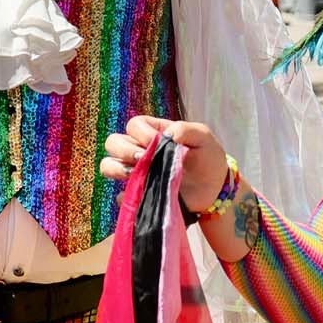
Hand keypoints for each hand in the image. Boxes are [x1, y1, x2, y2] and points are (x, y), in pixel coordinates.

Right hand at [101, 115, 229, 215]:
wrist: (214, 188)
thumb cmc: (207, 157)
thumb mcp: (203, 136)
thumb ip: (185, 129)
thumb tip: (165, 136)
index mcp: (154, 132)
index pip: (134, 125)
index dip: (141, 134)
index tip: (155, 143)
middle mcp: (139, 150)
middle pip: (113, 143)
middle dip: (123, 151)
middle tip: (143, 161)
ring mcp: (137, 172)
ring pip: (108, 165)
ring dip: (117, 170)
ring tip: (136, 176)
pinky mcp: (139, 194)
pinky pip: (120, 196)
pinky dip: (126, 196)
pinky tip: (141, 196)